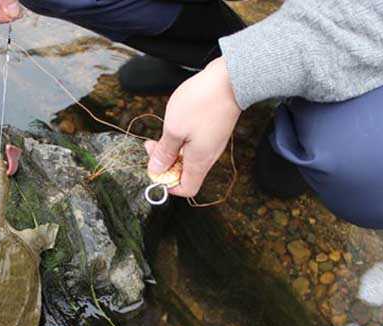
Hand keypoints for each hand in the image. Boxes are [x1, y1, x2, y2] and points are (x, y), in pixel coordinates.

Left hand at [145, 57, 241, 196]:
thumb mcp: (174, 129)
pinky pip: (195, 144)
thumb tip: (156, 170)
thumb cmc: (202, 103)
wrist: (229, 79)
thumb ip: (164, 152)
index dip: (168, 184)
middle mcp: (208, 156)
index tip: (155, 168)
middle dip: (165, 163)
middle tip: (152, 144)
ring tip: (164, 132)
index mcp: (199, 162)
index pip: (186, 189)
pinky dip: (182, 139)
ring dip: (172, 149)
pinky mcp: (213, 130)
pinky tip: (176, 123)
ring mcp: (212, 143)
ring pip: (188, 157)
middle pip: (185, 173)